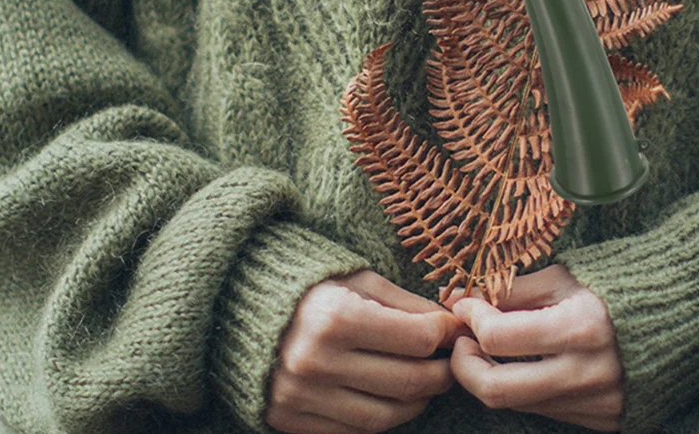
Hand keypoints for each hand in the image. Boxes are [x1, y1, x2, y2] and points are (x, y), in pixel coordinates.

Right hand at [267, 268, 471, 433]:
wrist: (241, 310)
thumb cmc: (312, 286)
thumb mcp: (359, 280)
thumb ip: (406, 303)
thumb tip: (450, 324)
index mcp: (337, 317)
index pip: (417, 338)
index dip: (446, 335)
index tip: (456, 330)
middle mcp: (318, 361)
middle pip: (408, 381)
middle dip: (441, 373)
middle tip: (452, 363)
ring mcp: (302, 396)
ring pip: (385, 415)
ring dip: (417, 402)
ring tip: (427, 382)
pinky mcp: (290, 419)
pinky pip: (354, 431)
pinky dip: (382, 418)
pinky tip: (393, 398)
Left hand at [441, 264, 625, 431]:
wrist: (680, 316)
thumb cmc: (617, 284)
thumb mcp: (564, 277)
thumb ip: (514, 291)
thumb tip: (464, 297)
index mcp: (579, 328)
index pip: (498, 337)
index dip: (470, 318)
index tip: (464, 304)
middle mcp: (586, 374)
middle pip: (497, 389)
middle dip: (464, 365)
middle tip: (463, 341)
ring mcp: (595, 404)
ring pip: (518, 403)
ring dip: (492, 375)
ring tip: (490, 347)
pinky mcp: (602, 420)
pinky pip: (545, 410)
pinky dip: (524, 388)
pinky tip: (524, 363)